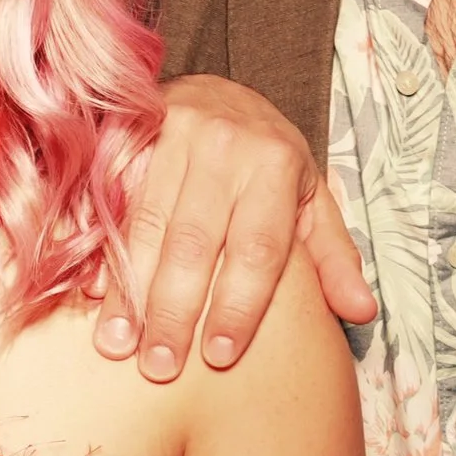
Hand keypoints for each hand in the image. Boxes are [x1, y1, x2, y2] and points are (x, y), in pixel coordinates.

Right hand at [95, 75, 373, 380]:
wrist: (219, 88)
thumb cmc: (268, 159)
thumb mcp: (312, 199)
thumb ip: (333, 257)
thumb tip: (362, 313)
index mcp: (275, 164)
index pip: (257, 247)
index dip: (238, 305)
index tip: (220, 358)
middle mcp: (223, 147)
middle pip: (195, 242)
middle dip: (175, 310)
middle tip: (161, 367)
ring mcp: (169, 136)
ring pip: (145, 224)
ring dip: (130, 290)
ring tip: (119, 346)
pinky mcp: (128, 135)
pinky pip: (111, 200)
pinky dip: (101, 250)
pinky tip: (93, 296)